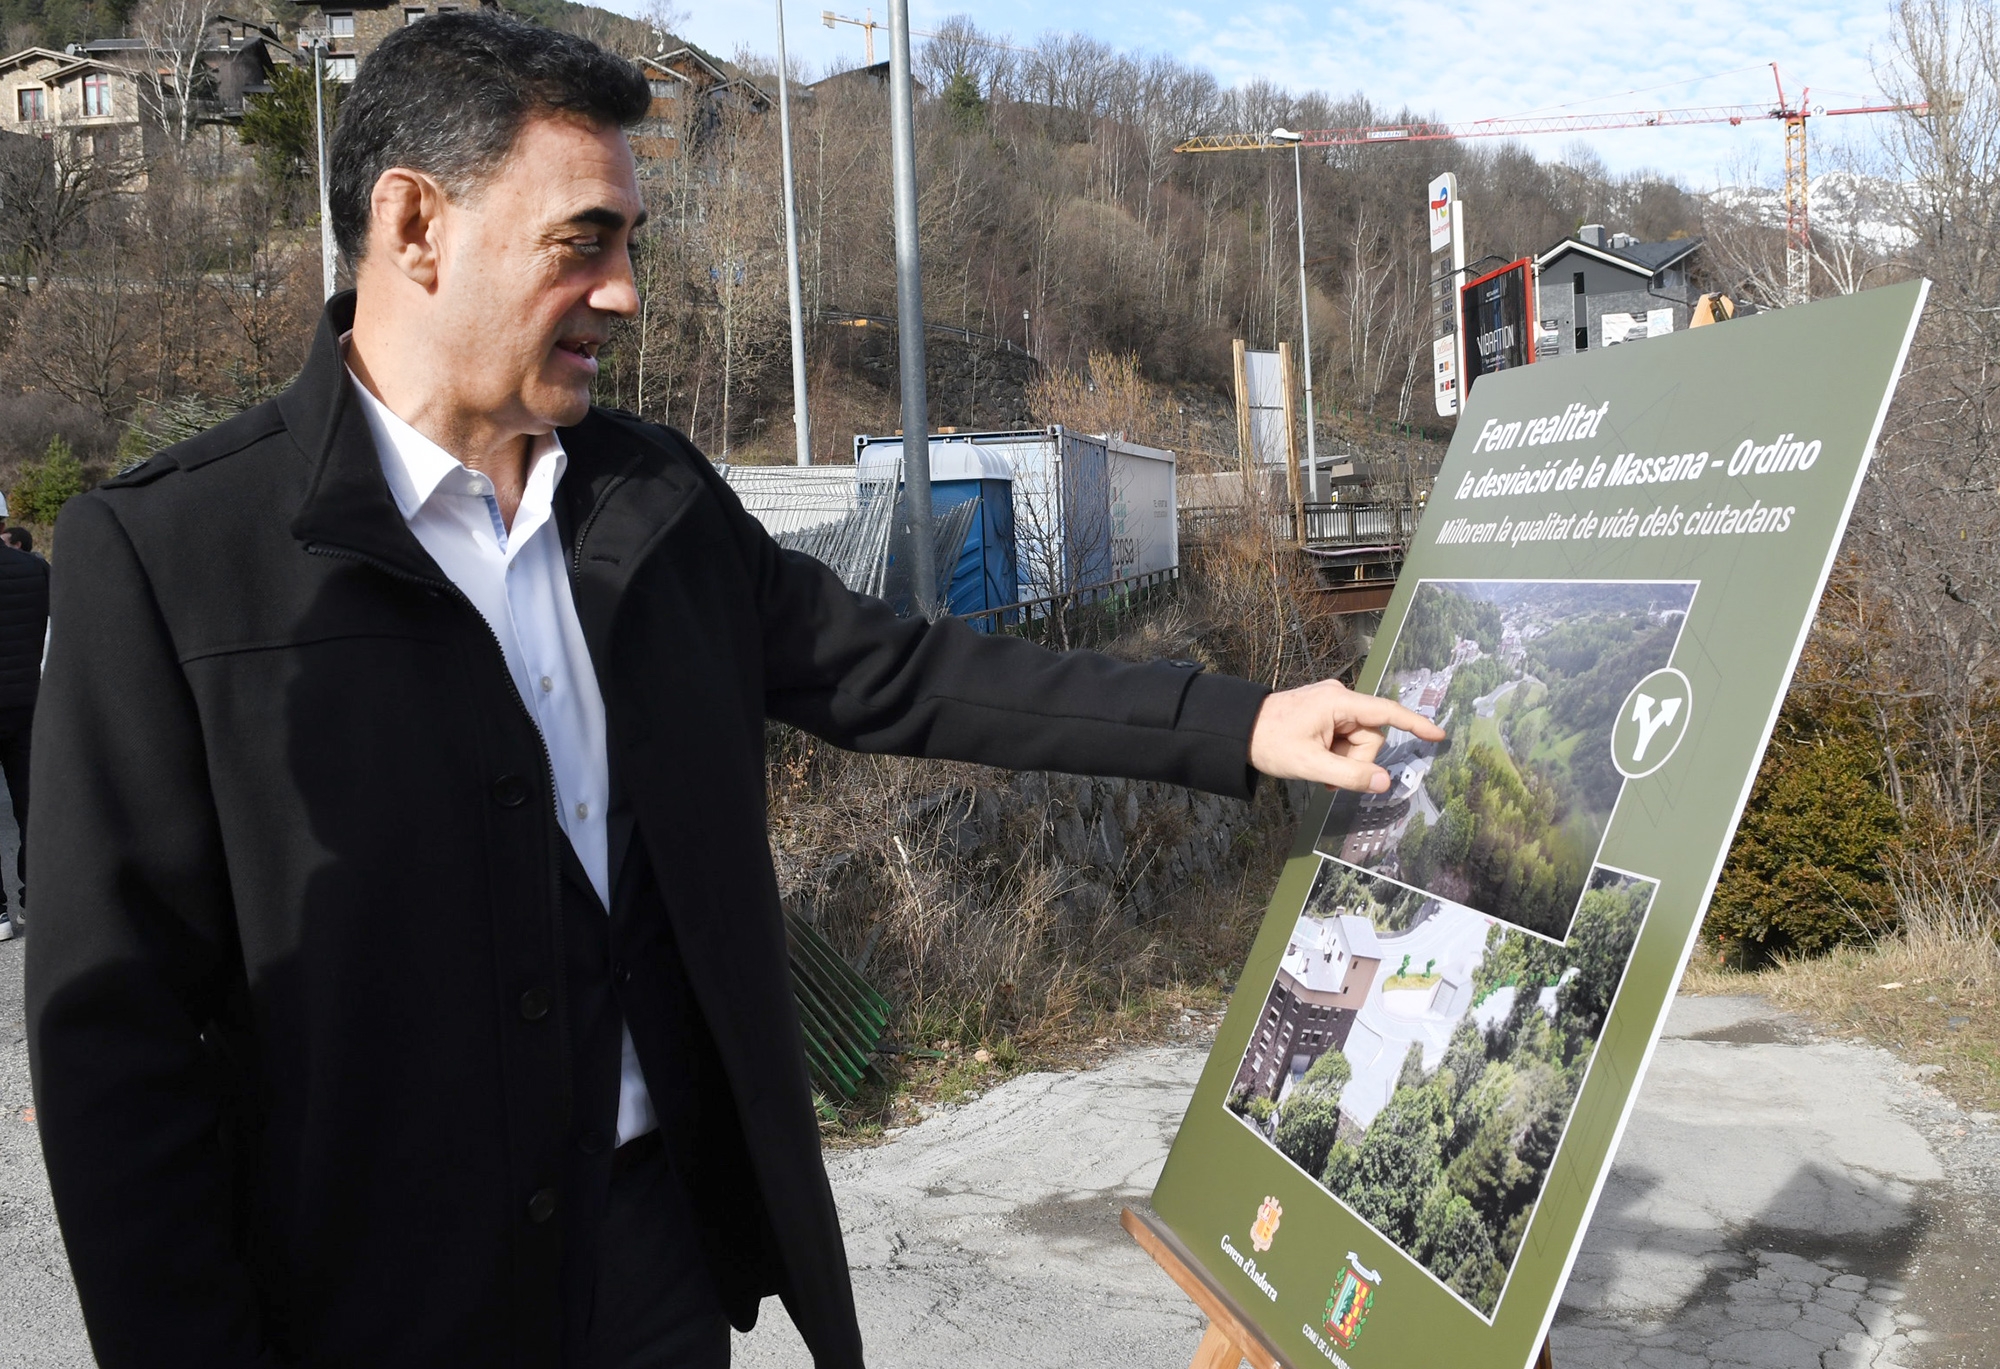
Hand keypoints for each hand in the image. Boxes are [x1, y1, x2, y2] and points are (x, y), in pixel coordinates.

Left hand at [1248, 679, 1446, 792]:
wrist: (1237, 730)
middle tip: (1327, 771)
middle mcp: (1339, 698)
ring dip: (1344, 759)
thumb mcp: (1310, 765)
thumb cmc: (1269, 742)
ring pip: (1358, 740)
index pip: (1386, 713)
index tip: (1438, 735)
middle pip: (1371, 735)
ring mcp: (1332, 705)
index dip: (1415, 724)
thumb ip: (1350, 774)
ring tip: (1318, 766)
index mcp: (1338, 702)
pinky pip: (1345, 737)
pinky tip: (1318, 760)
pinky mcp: (1325, 713)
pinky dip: (1337, 754)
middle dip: (1355, 758)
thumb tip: (1384, 782)